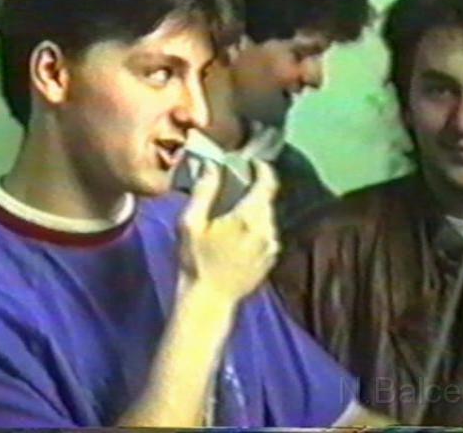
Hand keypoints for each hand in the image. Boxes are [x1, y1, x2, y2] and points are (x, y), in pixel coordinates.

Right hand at [178, 159, 279, 304]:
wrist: (209, 301)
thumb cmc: (196, 261)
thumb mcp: (191, 223)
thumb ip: (204, 191)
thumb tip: (212, 165)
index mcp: (249, 217)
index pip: (267, 182)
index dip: (262, 168)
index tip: (252, 161)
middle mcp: (267, 229)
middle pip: (266, 199)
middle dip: (253, 189)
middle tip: (234, 185)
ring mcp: (272, 246)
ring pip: (267, 217)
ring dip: (254, 209)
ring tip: (232, 212)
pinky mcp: (270, 259)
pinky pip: (267, 233)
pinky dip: (256, 226)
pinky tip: (237, 234)